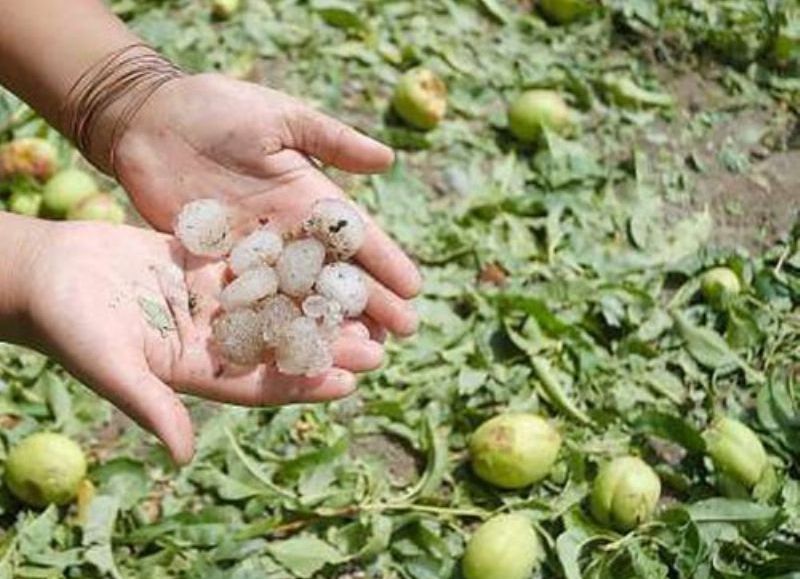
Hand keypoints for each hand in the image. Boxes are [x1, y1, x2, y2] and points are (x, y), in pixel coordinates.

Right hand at [23, 220, 384, 463]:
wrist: (44, 272)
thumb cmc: (67, 323)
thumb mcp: (110, 366)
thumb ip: (150, 405)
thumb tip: (183, 456)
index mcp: (193, 369)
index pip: (259, 384)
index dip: (303, 384)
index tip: (350, 382)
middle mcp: (208, 337)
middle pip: (278, 342)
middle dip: (325, 343)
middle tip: (378, 342)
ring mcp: (206, 300)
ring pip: (272, 301)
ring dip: (314, 300)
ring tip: (362, 297)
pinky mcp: (200, 266)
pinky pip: (250, 262)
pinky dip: (284, 259)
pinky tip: (322, 251)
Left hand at [113, 73, 420, 336]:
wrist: (147, 120)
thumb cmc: (216, 108)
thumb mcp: (280, 116)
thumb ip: (332, 140)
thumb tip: (388, 159)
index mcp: (310, 196)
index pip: (356, 235)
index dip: (385, 261)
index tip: (413, 289)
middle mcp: (289, 231)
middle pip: (335, 273)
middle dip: (369, 302)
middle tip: (401, 334)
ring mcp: (254, 253)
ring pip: (299, 295)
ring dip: (329, 322)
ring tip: (360, 352)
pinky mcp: (215, 266)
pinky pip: (251, 300)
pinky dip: (274, 323)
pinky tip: (296, 348)